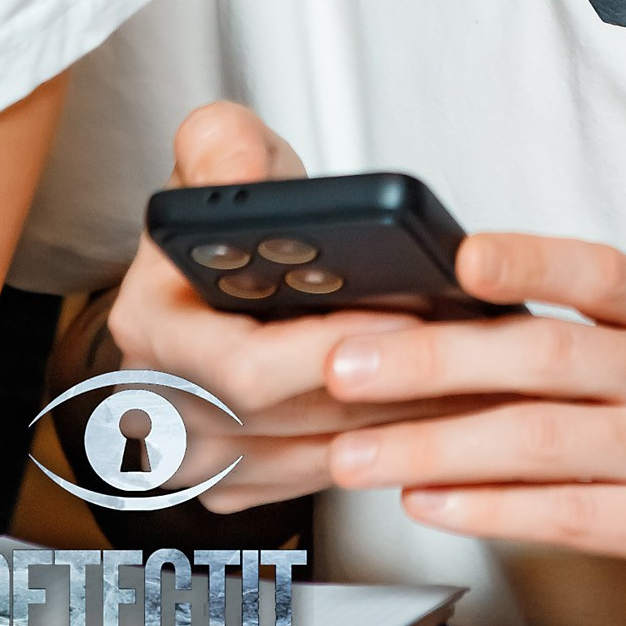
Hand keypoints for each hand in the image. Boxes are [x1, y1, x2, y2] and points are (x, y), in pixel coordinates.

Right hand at [104, 103, 429, 510]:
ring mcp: (198, 453)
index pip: (242, 362)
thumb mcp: (217, 149)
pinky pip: (321, 478)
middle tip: (460, 349)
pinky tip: (441, 410)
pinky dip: (387, 448)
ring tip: (472, 375)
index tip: (404, 314)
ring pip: (313, 456)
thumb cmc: (221, 223)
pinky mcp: (237, 482)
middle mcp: (163, 401)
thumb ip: (222, 143)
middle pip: (286, 419)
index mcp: (152, 323)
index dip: (328, 346)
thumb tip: (236, 172)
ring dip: (400, 422)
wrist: (210, 280)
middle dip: (383, 383)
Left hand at [321, 232, 625, 605]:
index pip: (600, 271)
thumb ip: (610, 329)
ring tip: (356, 448)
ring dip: (434, 445)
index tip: (462, 254)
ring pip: (540, 442)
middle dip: (433, 360)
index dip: (531, 260)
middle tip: (348, 361)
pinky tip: (434, 500)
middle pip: (546, 359)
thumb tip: (480, 315)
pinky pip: (570, 516)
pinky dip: (491, 507)